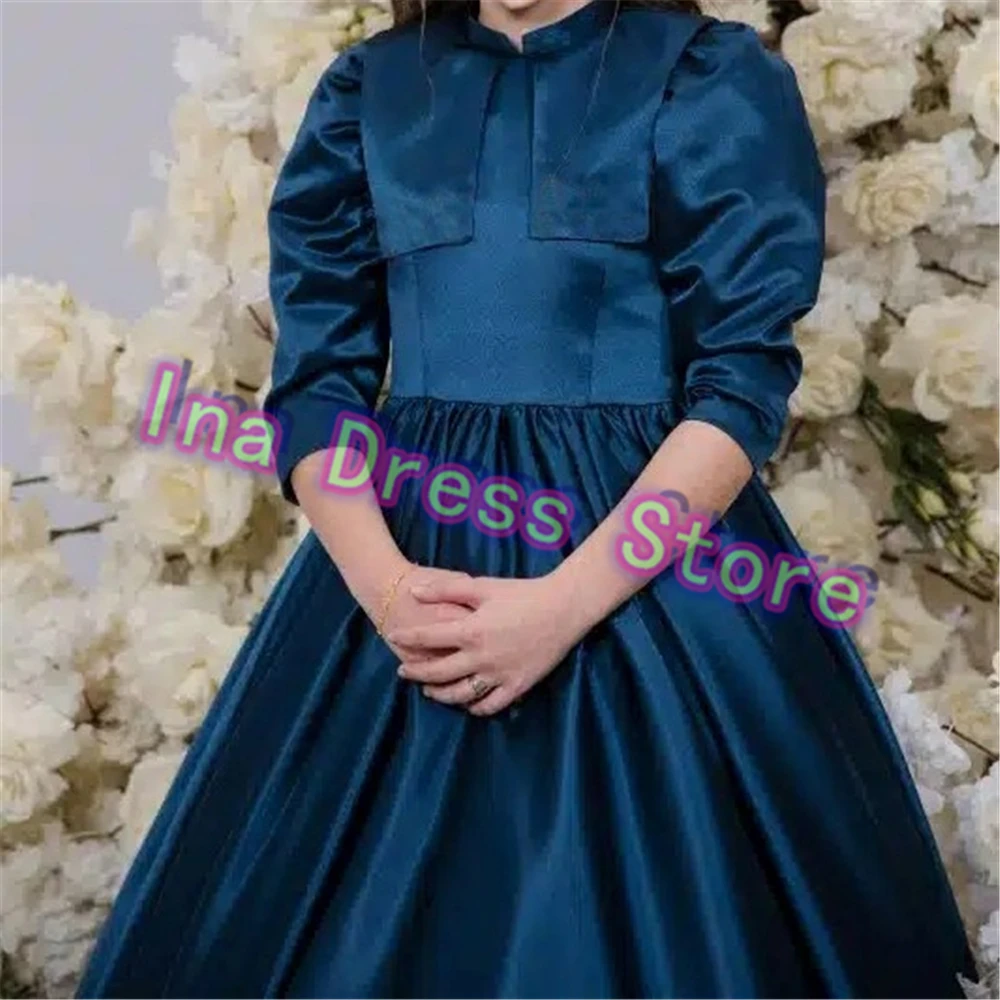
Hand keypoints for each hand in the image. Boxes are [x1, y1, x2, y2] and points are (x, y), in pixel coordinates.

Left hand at [387, 574, 586, 715]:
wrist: (564, 608)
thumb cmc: (523, 593)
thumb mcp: (483, 586)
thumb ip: (446, 590)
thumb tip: (414, 592)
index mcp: (471, 631)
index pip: (428, 639)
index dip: (407, 639)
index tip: (393, 637)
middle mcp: (481, 657)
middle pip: (438, 673)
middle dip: (416, 673)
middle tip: (403, 671)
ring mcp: (499, 675)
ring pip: (460, 695)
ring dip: (440, 695)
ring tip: (429, 690)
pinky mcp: (517, 686)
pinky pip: (490, 705)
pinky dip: (474, 708)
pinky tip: (466, 704)